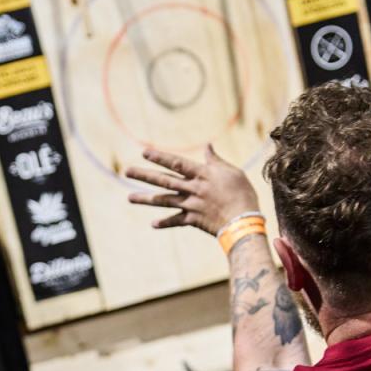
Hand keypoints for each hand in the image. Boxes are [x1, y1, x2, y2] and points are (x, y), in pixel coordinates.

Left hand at [126, 145, 259, 235]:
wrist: (244, 220)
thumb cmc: (242, 193)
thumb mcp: (231, 172)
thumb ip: (215, 160)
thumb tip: (208, 146)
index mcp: (202, 174)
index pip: (177, 163)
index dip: (160, 157)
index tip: (144, 152)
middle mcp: (193, 188)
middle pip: (164, 180)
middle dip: (144, 175)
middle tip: (127, 171)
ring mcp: (191, 204)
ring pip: (164, 200)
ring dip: (146, 199)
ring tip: (129, 198)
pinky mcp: (194, 219)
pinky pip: (176, 221)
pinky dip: (165, 223)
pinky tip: (152, 224)